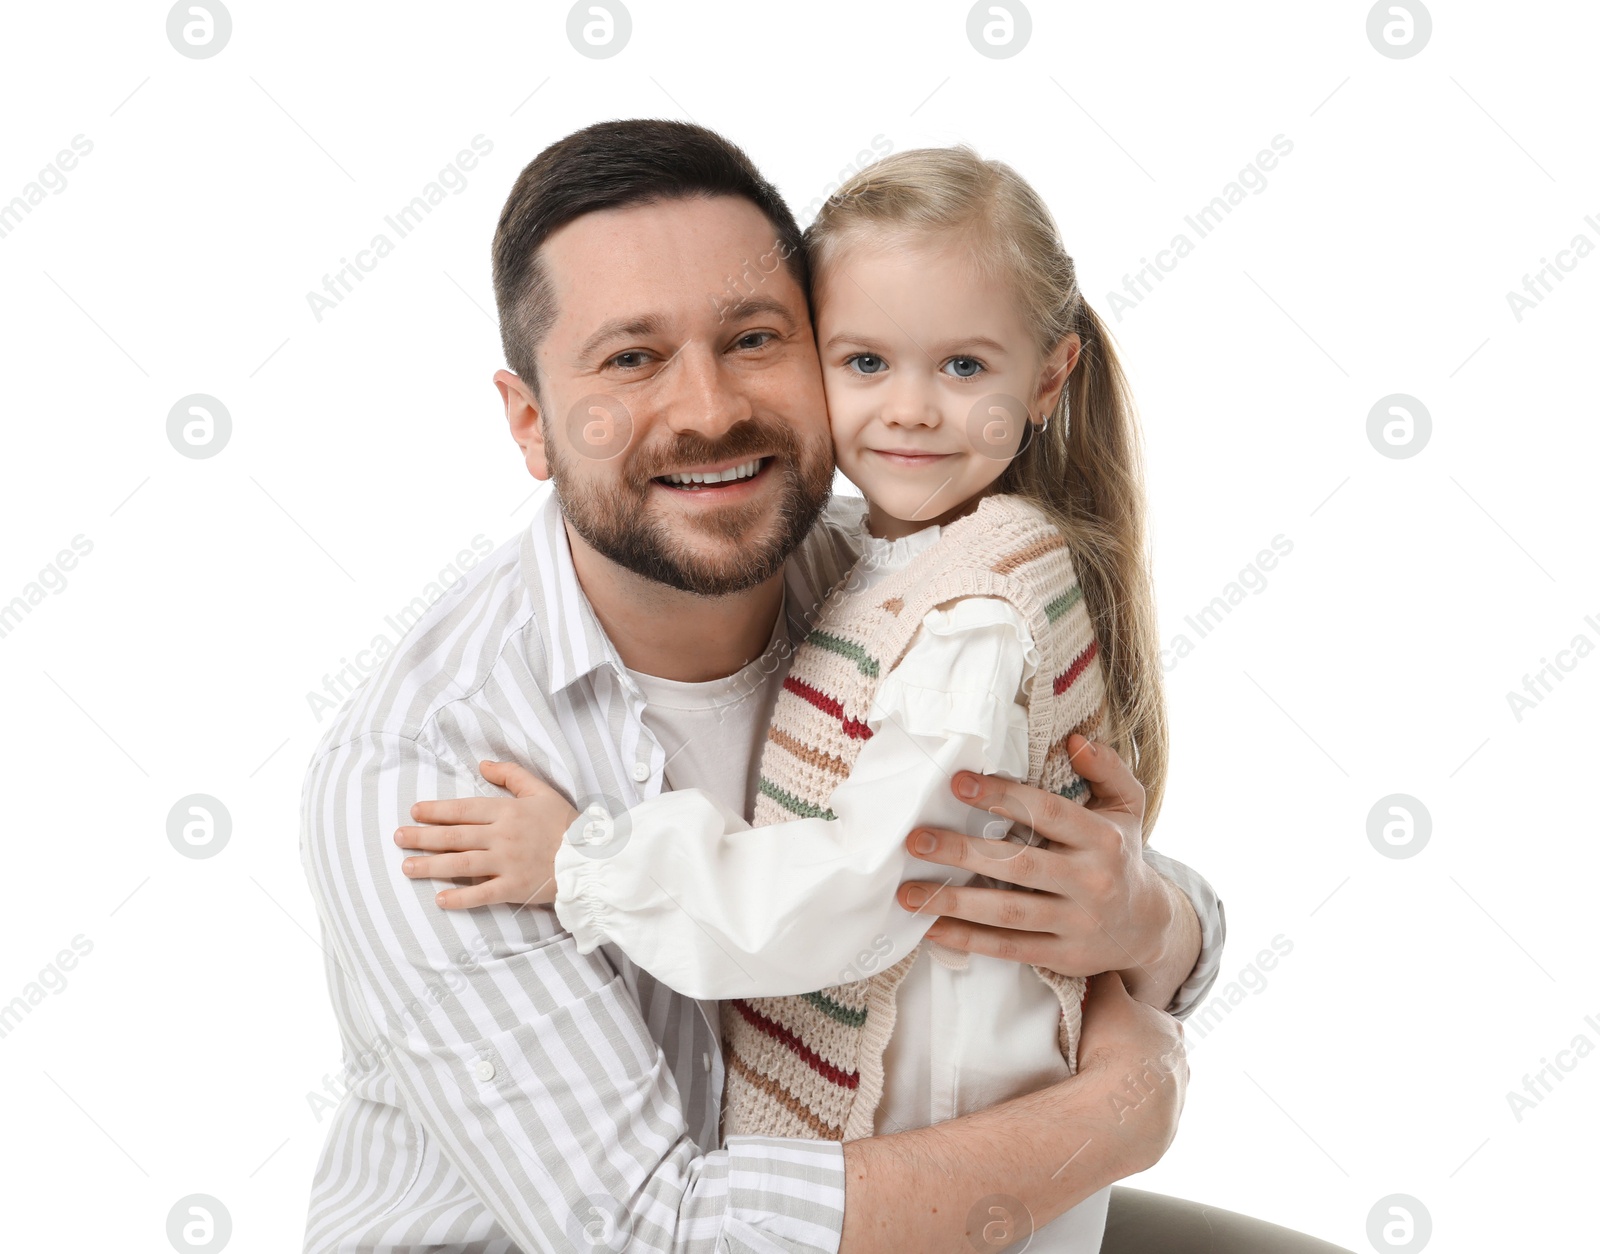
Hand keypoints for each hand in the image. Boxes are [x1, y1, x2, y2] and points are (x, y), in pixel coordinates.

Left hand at [393, 760, 576, 909]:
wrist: (590, 857)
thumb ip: (512, 775)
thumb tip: (481, 765)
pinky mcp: (514, 887)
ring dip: (431, 866)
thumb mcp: (541, 790)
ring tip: (406, 867)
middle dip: (422, 837)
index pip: (463, 810)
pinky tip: (439, 900)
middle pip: (455, 836)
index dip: (436, 811)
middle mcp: (502, 837)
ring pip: (461, 864)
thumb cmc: (566, 823)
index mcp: (507, 812)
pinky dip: (460, 898)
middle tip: (398, 838)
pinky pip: (482, 894)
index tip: (414, 812)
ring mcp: (507, 863)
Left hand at [896, 733, 1189, 996]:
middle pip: (1018, 865)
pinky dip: (969, 940)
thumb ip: (1107, 769)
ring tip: (908, 893)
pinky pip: (1009, 948)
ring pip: (1008, 913)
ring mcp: (1077, 923)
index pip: (1047, 813)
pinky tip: (932, 929)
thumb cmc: (1121, 855)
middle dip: (962, 852)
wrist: (1149, 926)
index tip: (957, 783)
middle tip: (916, 841)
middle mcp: (1091, 882)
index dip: (1002, 797)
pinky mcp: (1063, 956)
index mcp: (1102, 839)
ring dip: (954, 902)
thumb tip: (1076, 740)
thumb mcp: (1127, 806)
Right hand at [1072, 970, 1187, 1174]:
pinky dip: (1129, 1113)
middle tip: (1102, 1058)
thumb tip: (1104, 965)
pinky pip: (1144, 1116)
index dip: (1125, 1022)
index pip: (1149, 1020)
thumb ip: (1107, 980)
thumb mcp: (1105, 998)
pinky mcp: (1165, 1130)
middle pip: (1155, 1054)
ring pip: (1153, 1087)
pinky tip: (1110, 1110)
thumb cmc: (1114, 1047)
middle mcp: (1181, 1063)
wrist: (1122, 1106)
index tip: (1106, 1030)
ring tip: (1104, 1088)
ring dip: (1133, 1087)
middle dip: (1132, 1055)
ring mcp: (1177, 1099)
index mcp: (1171, 1029)